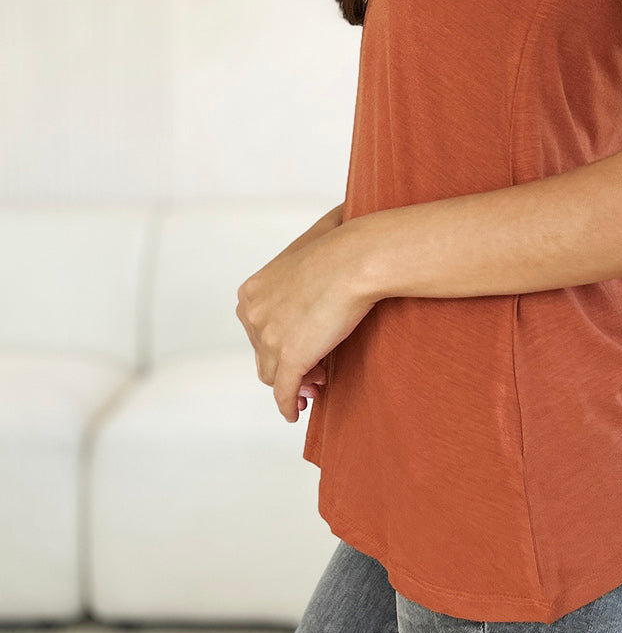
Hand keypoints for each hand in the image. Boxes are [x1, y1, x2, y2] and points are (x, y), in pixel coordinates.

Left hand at [236, 221, 375, 423]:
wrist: (359, 258)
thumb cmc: (346, 242)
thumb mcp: (316, 240)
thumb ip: (312, 248)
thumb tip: (338, 220)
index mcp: (252, 290)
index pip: (257, 327)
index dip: (279, 340)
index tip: (304, 343)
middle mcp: (253, 315)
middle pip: (262, 352)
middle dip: (288, 361)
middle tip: (317, 367)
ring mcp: (269, 338)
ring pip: (271, 373)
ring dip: (294, 381)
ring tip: (318, 383)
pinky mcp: (289, 359)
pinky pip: (283, 391)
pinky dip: (286, 405)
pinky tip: (295, 411)